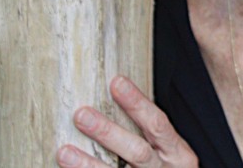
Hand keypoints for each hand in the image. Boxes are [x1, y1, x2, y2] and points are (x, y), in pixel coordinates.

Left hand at [56, 75, 197, 167]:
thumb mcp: (169, 151)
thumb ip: (149, 134)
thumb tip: (114, 100)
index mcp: (177, 153)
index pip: (157, 123)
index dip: (137, 103)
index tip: (116, 83)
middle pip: (137, 151)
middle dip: (108, 133)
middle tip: (81, 115)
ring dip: (88, 164)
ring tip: (64, 152)